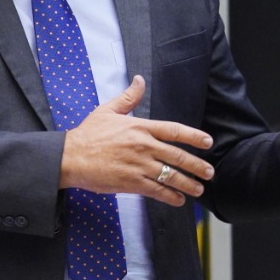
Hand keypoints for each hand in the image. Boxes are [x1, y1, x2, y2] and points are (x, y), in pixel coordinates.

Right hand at [60, 76, 215, 206]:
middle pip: (178, 156)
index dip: (193, 136)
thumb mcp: (108, 110)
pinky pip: (157, 190)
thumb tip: (139, 80)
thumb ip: (128, 97)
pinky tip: (178, 200)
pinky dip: (170, 196)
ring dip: (188, 184)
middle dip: (197, 165)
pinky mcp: (131, 182)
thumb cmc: (88, 134)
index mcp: (140, 127)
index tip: (207, 142)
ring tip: (198, 189)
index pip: (174, 130)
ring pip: (170, 176)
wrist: (70, 157)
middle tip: (209, 172)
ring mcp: (138, 165)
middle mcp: (143, 146)